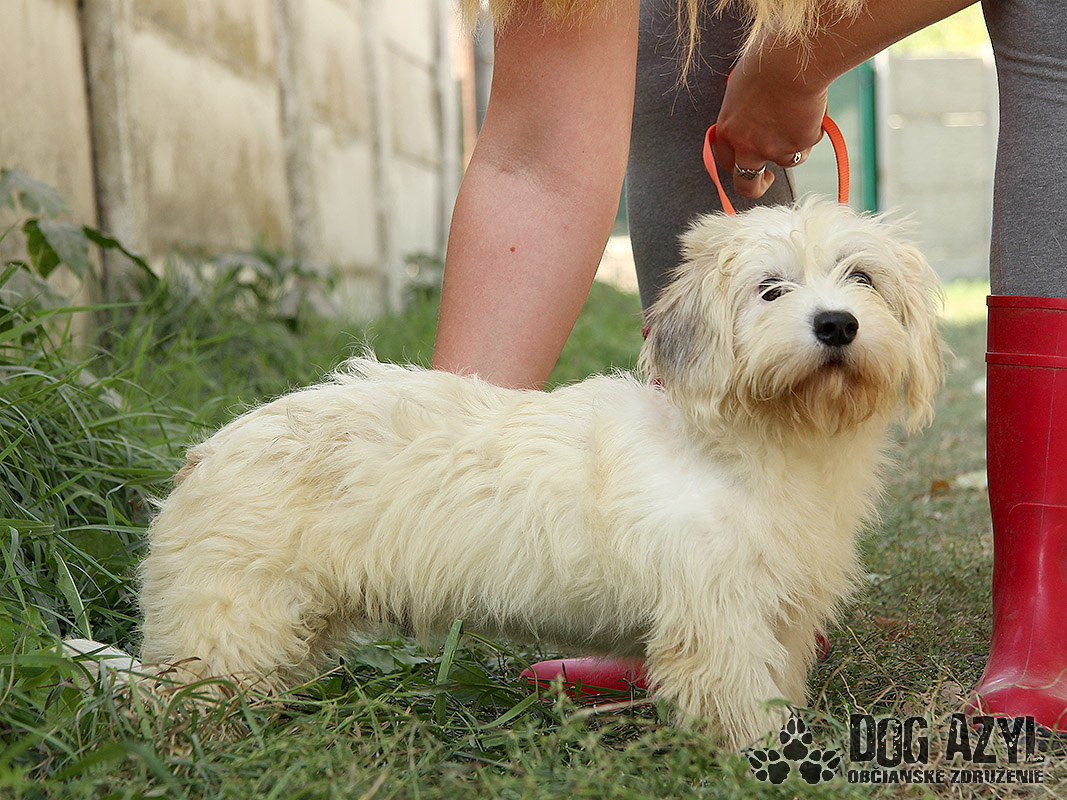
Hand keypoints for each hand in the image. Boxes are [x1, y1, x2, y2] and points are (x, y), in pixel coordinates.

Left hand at [712, 44, 829, 198]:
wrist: (791, 60)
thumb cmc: (766, 63)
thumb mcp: (742, 90)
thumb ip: (744, 114)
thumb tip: (752, 119)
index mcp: (727, 130)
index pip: (725, 161)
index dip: (736, 163)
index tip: (745, 160)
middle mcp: (746, 146)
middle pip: (747, 185)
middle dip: (757, 186)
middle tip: (767, 179)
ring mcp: (772, 150)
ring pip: (786, 161)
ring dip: (794, 145)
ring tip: (799, 115)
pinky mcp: (797, 146)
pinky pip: (807, 145)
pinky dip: (812, 132)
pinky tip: (810, 109)